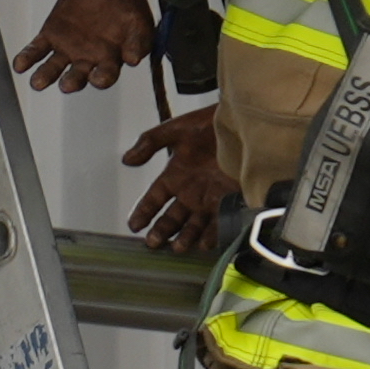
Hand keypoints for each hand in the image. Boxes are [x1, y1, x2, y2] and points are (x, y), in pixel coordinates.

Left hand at [16, 0, 160, 96]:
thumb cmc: (128, 5)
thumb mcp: (140, 21)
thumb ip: (139, 41)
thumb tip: (133, 59)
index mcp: (110, 60)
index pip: (105, 75)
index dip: (102, 79)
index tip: (99, 78)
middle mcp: (87, 59)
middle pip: (77, 76)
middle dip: (72, 82)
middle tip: (67, 85)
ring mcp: (67, 48)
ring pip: (53, 68)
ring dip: (44, 76)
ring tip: (37, 82)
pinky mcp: (51, 35)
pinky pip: (37, 50)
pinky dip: (28, 58)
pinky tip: (20, 65)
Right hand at [122, 106, 238, 252]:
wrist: (243, 120)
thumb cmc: (210, 123)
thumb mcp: (176, 130)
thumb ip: (150, 143)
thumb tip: (127, 159)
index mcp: (175, 175)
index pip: (154, 198)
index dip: (144, 212)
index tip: (134, 225)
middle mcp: (190, 191)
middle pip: (173, 217)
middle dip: (162, 230)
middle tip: (153, 243)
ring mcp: (210, 197)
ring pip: (194, 224)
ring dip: (185, 237)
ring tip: (178, 247)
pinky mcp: (229, 200)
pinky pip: (218, 221)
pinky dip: (211, 234)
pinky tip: (204, 243)